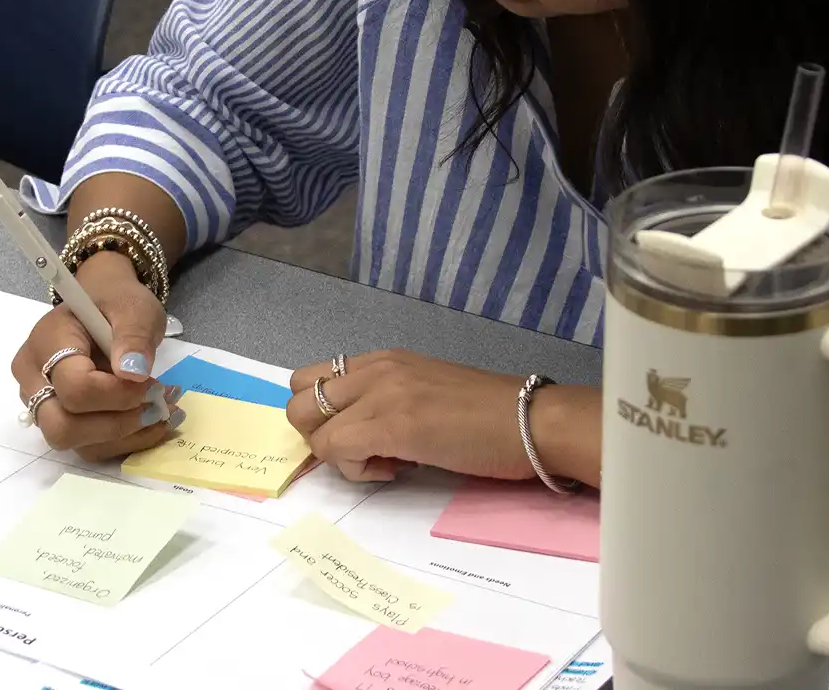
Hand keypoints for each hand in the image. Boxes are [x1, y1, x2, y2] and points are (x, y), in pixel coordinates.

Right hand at [9, 252, 179, 460]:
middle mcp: (33, 378)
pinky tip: (152, 421)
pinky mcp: (60, 421)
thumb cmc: (115, 304)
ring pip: (77, 444)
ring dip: (125, 436)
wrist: (104, 307)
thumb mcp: (134, 307)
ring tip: (161, 411)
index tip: (150, 382)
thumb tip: (132, 374)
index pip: (73, 386)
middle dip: (116, 424)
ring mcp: (41, 404)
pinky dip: (125, 442)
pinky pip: (90, 447)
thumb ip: (133, 335)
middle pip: (61, 427)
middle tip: (155, 404)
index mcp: (46, 342)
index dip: (116, 394)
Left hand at [285, 351, 539, 483]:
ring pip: (310, 425)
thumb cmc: (489, 417)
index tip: (362, 438)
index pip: (314, 379)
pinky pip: (337, 449)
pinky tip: (398, 468)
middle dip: (319, 435)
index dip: (325, 417)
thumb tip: (366, 438)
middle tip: (362, 451)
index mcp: (384, 360)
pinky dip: (357, 470)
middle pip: (297, 399)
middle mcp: (375, 369)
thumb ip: (389, 404)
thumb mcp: (425, 395)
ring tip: (383, 460)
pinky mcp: (392, 423)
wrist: (531, 422)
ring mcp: (382, 393)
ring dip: (336, 453)